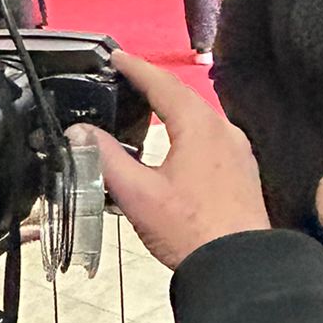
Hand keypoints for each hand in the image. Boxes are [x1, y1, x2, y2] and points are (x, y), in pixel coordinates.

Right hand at [97, 49, 268, 267]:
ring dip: (171, 109)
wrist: (239, 266)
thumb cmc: (190, 230)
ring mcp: (237, 150)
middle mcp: (223, 130)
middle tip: (125, 79)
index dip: (135, 68)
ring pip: (199, 118)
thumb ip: (106, 159)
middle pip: (183, 97)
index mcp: (199, 126)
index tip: (115, 56)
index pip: (162, 84)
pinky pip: (210, 137)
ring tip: (145, 108)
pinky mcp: (241, 170)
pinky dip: (187, 130)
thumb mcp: (138, 195)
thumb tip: (80, 133)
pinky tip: (174, 146)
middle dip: (153, 85)